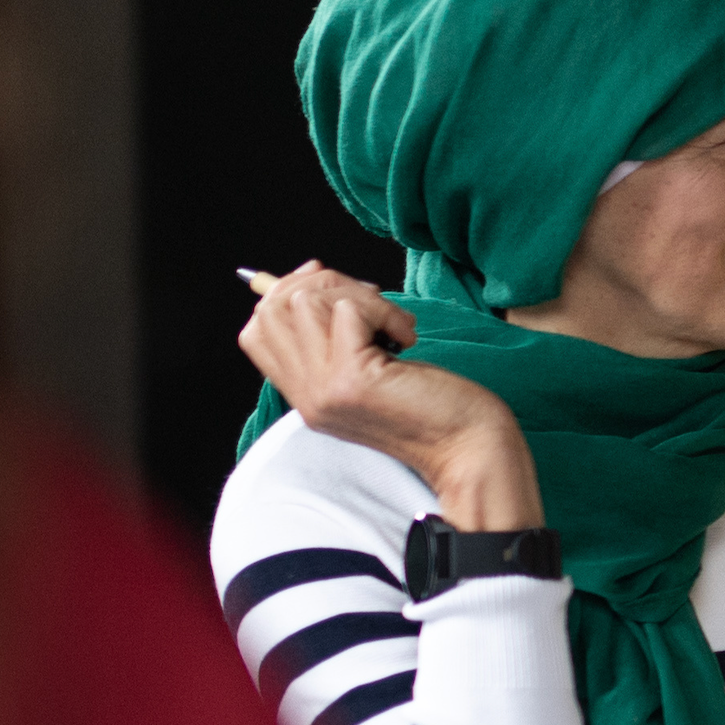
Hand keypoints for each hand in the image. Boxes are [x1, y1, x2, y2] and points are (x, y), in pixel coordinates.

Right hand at [238, 260, 543, 531]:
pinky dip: (384, 310)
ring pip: (306, 301)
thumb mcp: (371, 372)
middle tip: (375, 300)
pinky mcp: (352, 379)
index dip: (287, 293)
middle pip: (275, 308)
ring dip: (360, 296)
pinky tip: (407, 337)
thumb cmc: (434, 404)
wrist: (468, 449)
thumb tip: (314, 275)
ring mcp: (324, 389)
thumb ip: (337, 340)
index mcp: (307, 395)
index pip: (256, 330)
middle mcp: (306, 396)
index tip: (335, 285)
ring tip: (395, 323)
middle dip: (326, 284)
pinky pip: (347, 310)